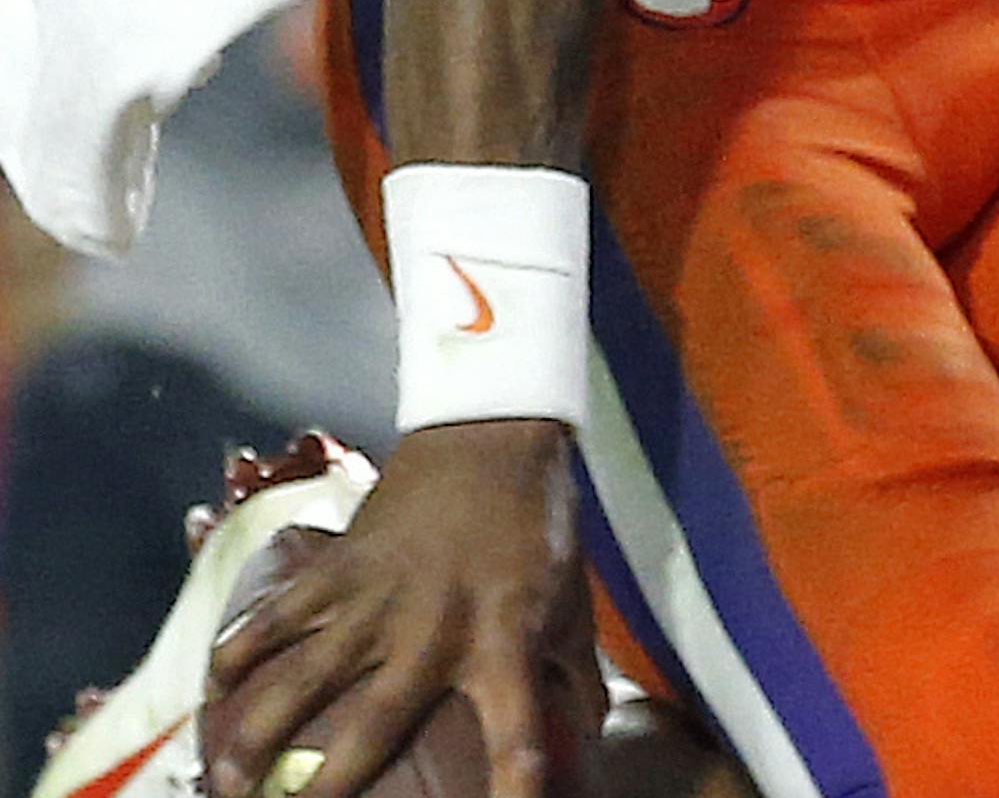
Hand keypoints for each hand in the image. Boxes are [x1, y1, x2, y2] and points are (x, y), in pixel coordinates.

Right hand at [206, 419, 596, 797]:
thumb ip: (576, 672)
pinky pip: (283, 611)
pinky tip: (212, 682)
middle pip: (376, 723)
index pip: (518, 733)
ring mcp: (380, 596)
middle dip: (332, 786)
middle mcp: (435, 628)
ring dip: (260, 730)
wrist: (494, 431)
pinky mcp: (343, 562)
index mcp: (504, 641)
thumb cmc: (537, 522)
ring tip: (226, 780)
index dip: (514, 787)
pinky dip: (243, 644)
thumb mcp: (571, 599)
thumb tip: (592, 732)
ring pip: (307, 675)